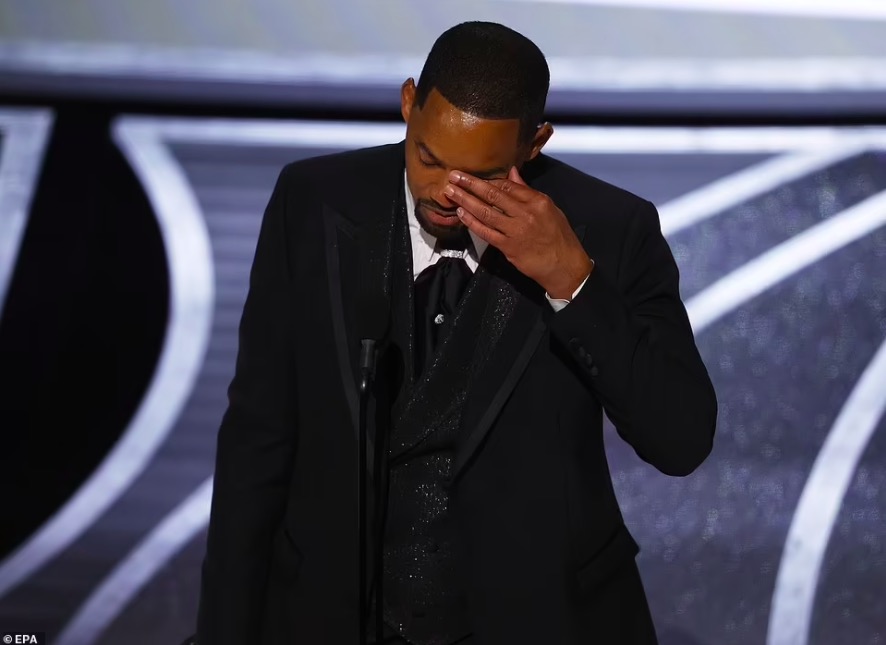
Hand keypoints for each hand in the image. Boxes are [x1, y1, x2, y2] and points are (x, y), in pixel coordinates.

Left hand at [443, 167, 593, 298]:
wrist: (564, 265)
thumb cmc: (558, 237)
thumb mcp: (549, 208)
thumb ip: (527, 191)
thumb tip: (512, 172)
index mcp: (537, 200)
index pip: (507, 185)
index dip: (487, 180)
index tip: (471, 176)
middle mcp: (525, 213)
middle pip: (493, 194)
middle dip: (470, 184)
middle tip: (454, 176)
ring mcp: (515, 230)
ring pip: (485, 212)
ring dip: (466, 201)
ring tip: (451, 192)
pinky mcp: (508, 247)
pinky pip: (486, 232)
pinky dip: (472, 222)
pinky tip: (461, 214)